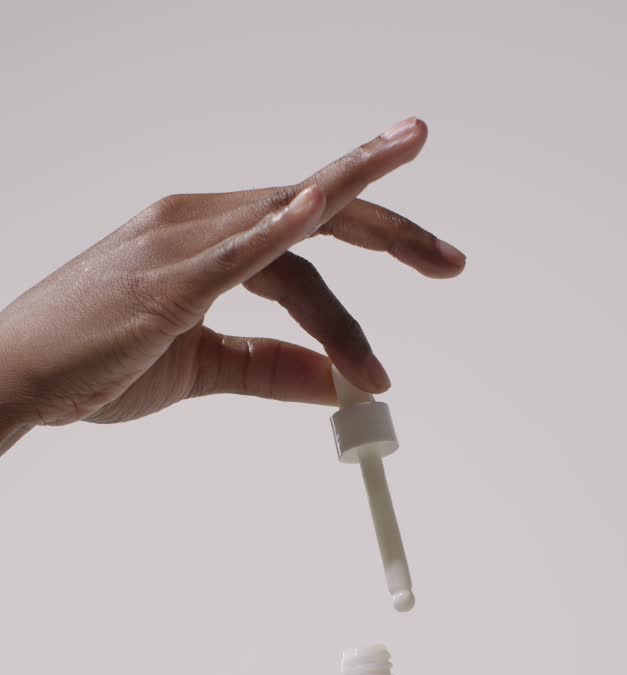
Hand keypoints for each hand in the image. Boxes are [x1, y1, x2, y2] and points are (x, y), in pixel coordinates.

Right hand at [0, 118, 464, 432]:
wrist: (20, 376)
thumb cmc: (95, 362)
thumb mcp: (200, 369)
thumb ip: (269, 369)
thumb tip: (334, 384)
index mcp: (209, 237)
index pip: (308, 238)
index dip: (377, 255)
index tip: (433, 270)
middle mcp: (199, 221)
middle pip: (315, 211)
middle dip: (394, 231)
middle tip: (453, 262)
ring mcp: (179, 242)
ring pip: (291, 226)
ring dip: (366, 243)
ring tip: (433, 254)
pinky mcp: (161, 282)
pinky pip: (232, 251)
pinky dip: (278, 228)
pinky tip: (321, 207)